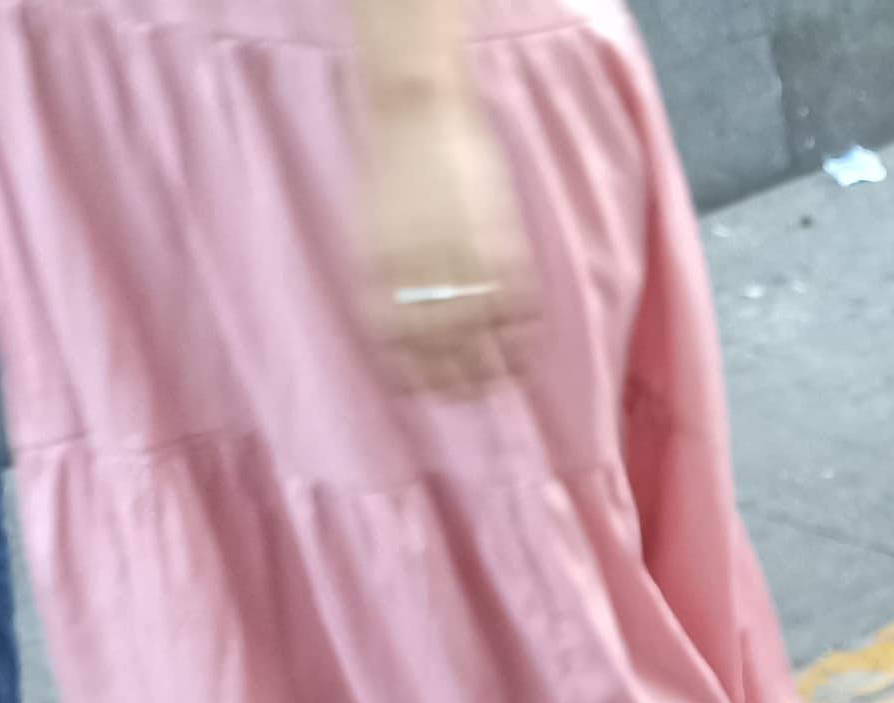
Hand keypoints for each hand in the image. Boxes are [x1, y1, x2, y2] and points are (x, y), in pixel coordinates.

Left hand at [359, 81, 532, 393]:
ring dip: (494, 368)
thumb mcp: (368, 229)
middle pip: (442, 348)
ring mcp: (463, 259)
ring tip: (501, 383)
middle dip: (457, 382)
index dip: (413, 376)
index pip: (398, 344)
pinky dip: (523, 334)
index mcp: (379, 271)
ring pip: (482, 337)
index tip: (425, 393)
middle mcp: (420, 273)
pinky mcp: (500, 245)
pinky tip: (525, 347)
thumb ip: (385, 279)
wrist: (415, 111)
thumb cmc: (387, 167)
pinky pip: (517, 308)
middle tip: (470, 399)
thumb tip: (403, 327)